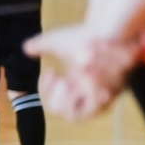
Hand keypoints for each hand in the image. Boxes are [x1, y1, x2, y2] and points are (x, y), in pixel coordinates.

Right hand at [25, 24, 144, 121]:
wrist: (109, 28)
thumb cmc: (83, 36)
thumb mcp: (58, 42)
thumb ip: (41, 47)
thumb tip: (27, 48)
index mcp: (72, 88)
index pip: (56, 105)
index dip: (47, 92)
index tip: (51, 71)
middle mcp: (87, 96)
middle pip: (71, 116)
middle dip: (61, 101)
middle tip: (62, 82)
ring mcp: (102, 95)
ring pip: (88, 113)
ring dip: (76, 98)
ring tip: (74, 78)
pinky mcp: (116, 90)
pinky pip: (103, 104)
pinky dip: (93, 93)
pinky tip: (87, 75)